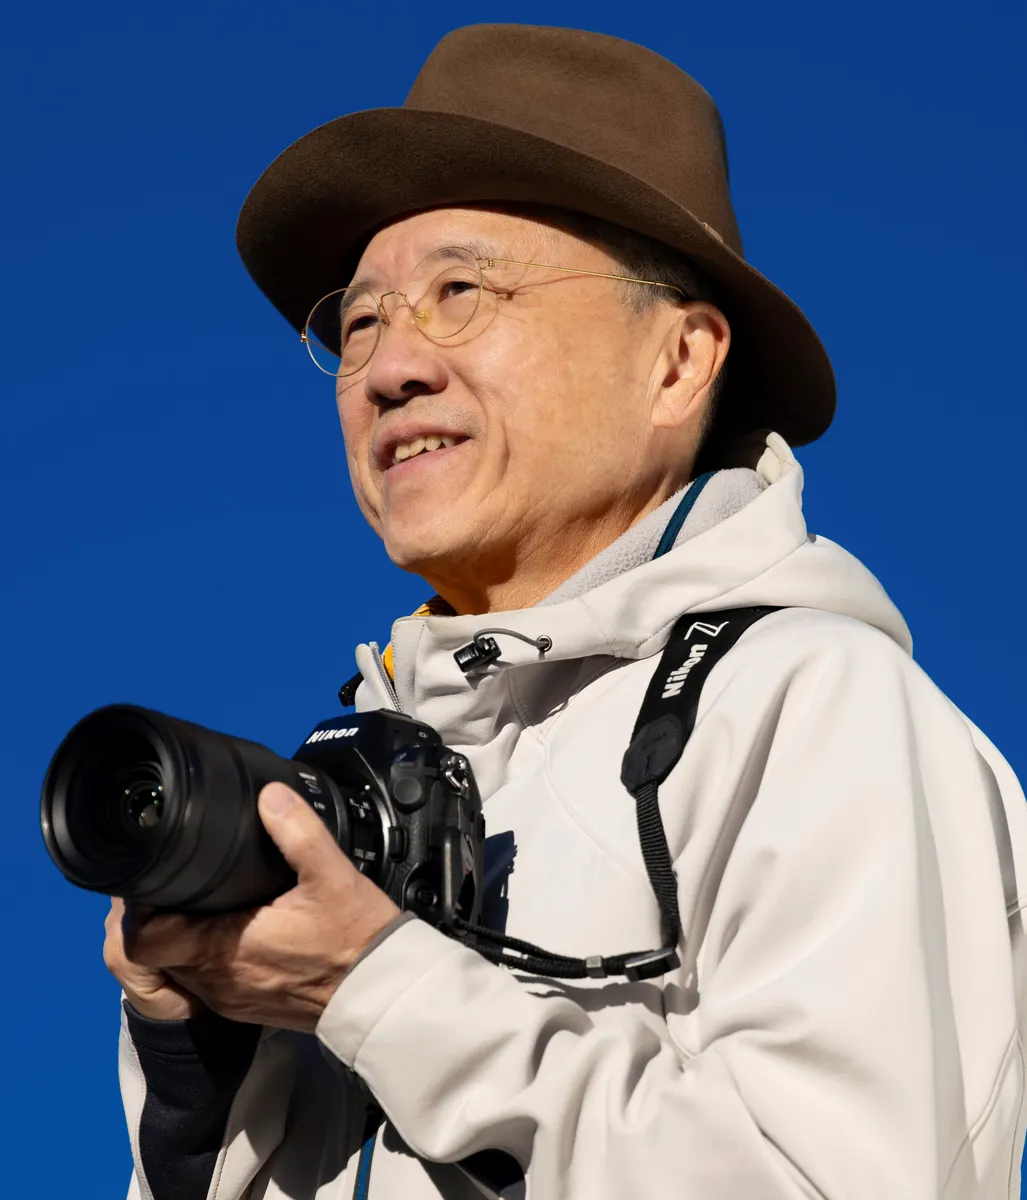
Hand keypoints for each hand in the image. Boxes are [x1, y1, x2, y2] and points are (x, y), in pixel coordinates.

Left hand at [119, 782, 401, 1032]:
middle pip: (157, 950)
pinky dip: (209, 954)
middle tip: (184, 878)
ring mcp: (231, 998)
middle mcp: (219, 981)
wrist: (382, 992)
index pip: (143, 938)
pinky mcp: (247, 1006)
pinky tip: (237, 926)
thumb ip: (298, 830)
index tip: (161, 874)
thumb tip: (270, 795)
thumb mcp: (332, 875)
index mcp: (226, 948)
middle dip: (163, 914)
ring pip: (181, 966)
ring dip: (185, 935)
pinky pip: (208, 980)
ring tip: (209, 898)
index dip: (140, 906)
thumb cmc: (357, 939)